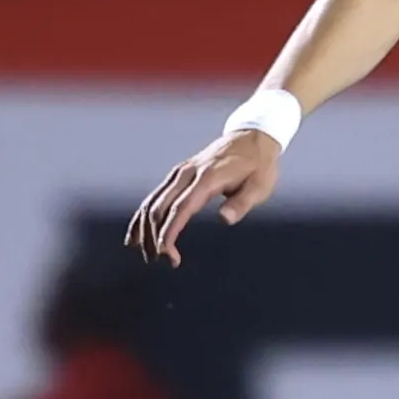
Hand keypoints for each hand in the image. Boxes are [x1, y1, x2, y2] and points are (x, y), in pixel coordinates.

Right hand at [126, 129, 281, 266]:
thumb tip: (225, 219)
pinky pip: (155, 196)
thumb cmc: (258, 166)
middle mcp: (187, 174)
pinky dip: (144, 215)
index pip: (180, 209)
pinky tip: (139, 233)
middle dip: (154, 236)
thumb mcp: (260, 186)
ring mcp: (180, 172)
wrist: (252, 138)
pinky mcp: (178, 174)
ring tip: (147, 253)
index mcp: (207, 179)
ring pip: (152, 201)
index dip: (169, 232)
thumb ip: (241, 203)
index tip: (166, 254)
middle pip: (159, 207)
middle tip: (158, 260)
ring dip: (145, 229)